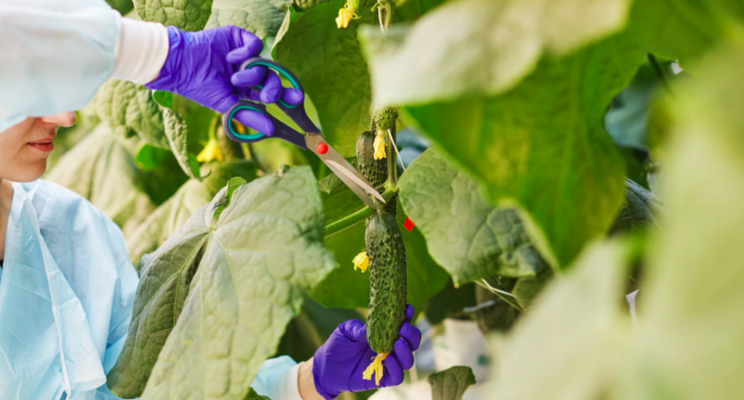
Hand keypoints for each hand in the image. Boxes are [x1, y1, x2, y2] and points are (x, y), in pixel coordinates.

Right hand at [146, 26, 303, 135]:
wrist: (181, 65)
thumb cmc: (200, 88)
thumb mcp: (227, 105)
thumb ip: (250, 116)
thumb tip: (272, 130)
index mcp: (246, 89)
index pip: (271, 92)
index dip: (286, 95)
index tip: (298, 99)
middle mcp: (248, 71)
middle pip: (273, 77)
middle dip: (274, 88)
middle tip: (268, 95)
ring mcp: (244, 54)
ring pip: (264, 63)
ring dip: (253, 73)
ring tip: (235, 78)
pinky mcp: (239, 38)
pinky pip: (256, 45)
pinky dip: (247, 53)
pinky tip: (231, 58)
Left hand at [311, 305, 420, 399]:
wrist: (326, 366)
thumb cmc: (338, 344)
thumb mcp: (347, 330)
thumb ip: (360, 328)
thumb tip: (372, 329)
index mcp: (384, 333)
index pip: (402, 324)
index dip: (407, 315)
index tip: (407, 308)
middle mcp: (390, 348)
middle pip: (411, 342)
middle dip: (411, 334)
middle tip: (403, 329)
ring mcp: (388, 363)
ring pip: (408, 360)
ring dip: (406, 351)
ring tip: (397, 343)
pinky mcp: (382, 379)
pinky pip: (398, 376)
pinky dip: (397, 368)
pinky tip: (389, 359)